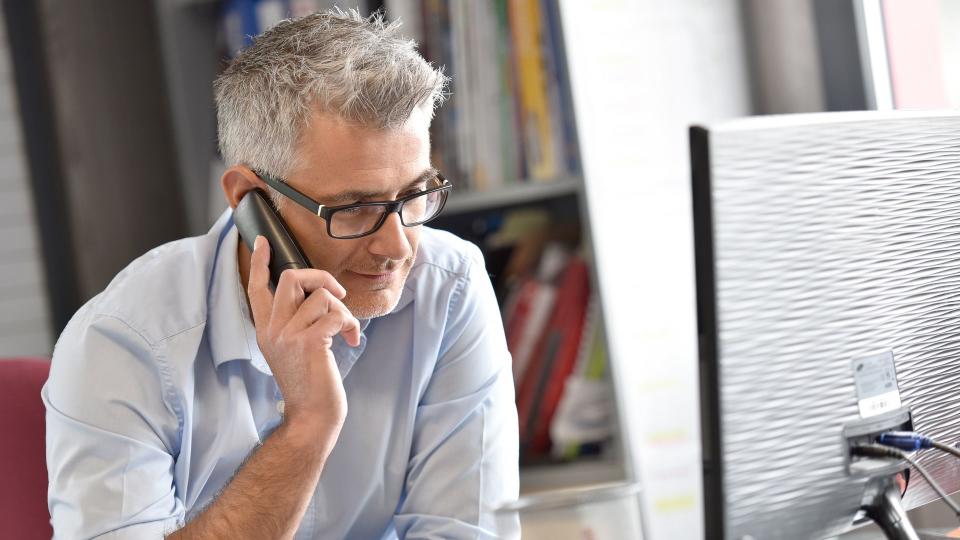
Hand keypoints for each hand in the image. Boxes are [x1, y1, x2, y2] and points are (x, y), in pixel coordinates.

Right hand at [247, 235, 360, 439]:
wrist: (312, 416)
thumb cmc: (310, 382)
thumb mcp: (292, 349)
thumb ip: (295, 321)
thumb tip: (316, 293)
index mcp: (266, 330)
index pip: (256, 288)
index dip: (262, 262)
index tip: (264, 242)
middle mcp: (272, 330)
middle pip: (292, 277)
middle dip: (322, 277)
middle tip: (338, 293)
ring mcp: (288, 335)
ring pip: (322, 296)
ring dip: (343, 310)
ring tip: (346, 330)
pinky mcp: (309, 342)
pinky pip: (336, 313)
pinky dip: (350, 324)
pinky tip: (350, 340)